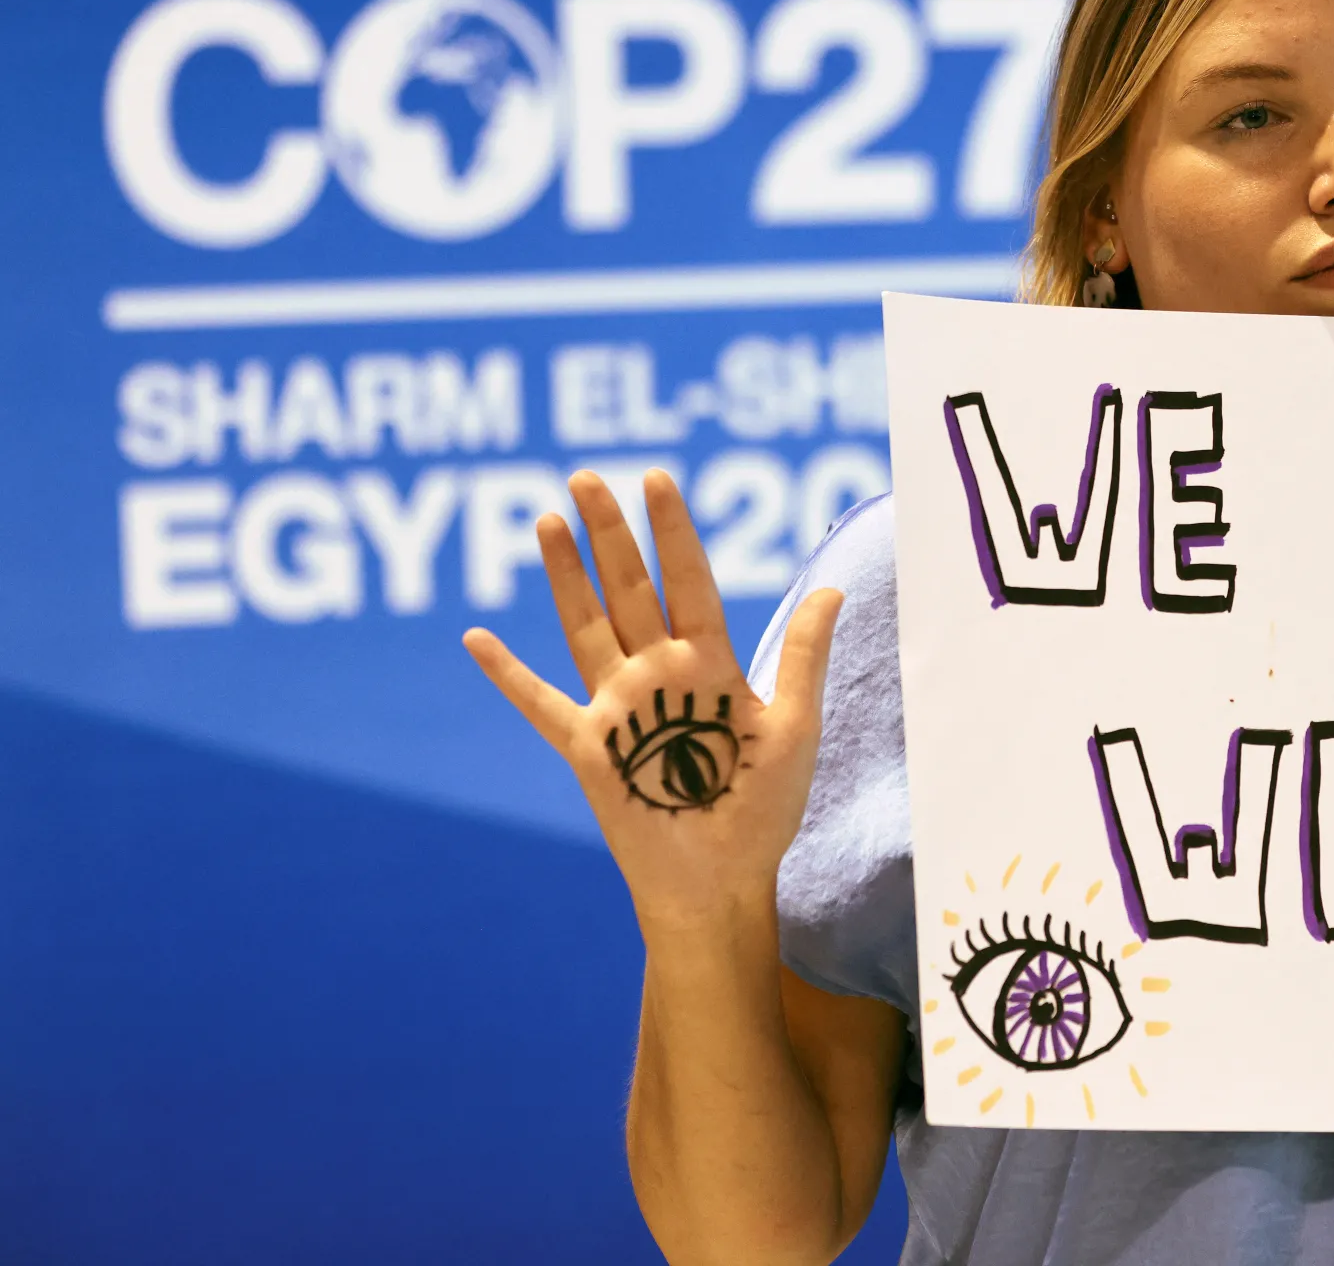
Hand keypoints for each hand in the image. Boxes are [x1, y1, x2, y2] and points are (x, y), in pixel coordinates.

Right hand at [462, 468, 843, 932]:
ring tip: (549, 519)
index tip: (657, 479)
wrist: (720, 882)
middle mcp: (660, 675)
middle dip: (611, 534)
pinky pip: (539, 704)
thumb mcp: (795, 729)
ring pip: (587, 625)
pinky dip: (506, 675)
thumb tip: (831, 588)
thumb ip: (802, 658)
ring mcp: (619, 708)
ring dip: (566, 576)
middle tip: (588, 477)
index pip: (690, 582)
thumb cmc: (764, 812)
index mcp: (711, 665)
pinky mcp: (588, 749)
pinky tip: (476, 638)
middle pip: (631, 590)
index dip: (673, 532)